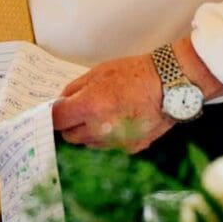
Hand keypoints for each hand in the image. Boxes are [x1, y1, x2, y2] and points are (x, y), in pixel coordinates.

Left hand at [50, 53, 172, 153]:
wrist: (169, 85)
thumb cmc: (134, 74)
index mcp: (90, 106)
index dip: (53, 116)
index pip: (57, 120)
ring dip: (89, 133)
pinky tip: (119, 121)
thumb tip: (59, 103)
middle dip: (70, 125)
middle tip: (79, 112)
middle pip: (70, 136)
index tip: (55, 113)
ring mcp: (116, 142)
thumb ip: (74, 90)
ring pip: (89, 144)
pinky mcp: (131, 149)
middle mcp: (101, 129)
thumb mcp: (97, 72)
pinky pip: (109, 147)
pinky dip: (108, 138)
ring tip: (103, 115)